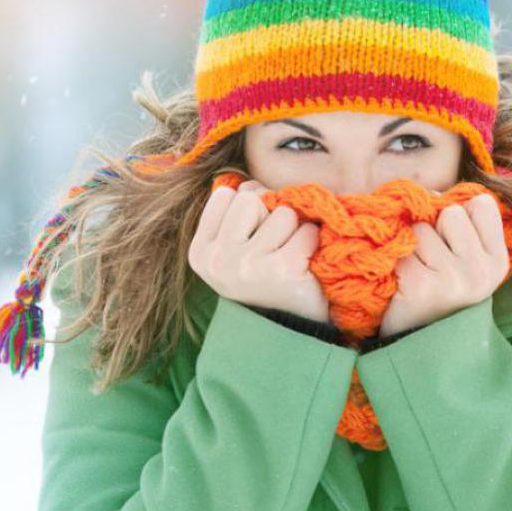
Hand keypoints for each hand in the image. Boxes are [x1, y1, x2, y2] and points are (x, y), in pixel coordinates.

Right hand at [188, 179, 331, 322]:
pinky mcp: (283, 270)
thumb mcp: (232, 250)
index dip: (249, 205)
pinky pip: (306, 230)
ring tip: (288, 252)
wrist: (289, 328)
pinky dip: (311, 240)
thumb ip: (231, 214)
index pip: (226, 195)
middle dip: (270, 213)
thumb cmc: (262, 278)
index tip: (254, 231)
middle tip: (273, 244)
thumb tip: (246, 182)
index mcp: (200, 253)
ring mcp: (249, 267)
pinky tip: (304, 260)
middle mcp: (219, 261)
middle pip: (251, 199)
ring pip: (281, 212)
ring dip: (294, 228)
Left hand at [378, 193, 508, 336]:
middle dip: (434, 229)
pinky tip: (404, 283)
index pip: (481, 203)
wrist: (422, 347)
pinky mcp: (422, 285)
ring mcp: (454, 278)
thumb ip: (465, 228)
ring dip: (412, 246)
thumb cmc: (442, 295)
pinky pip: (403, 247)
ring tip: (419, 272)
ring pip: (422, 228)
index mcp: (497, 261)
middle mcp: (481, 270)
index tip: (451, 238)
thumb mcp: (468, 264)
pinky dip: (397, 262)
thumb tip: (434, 192)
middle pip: (450, 212)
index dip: (459, 213)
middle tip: (432, 261)